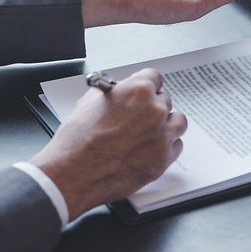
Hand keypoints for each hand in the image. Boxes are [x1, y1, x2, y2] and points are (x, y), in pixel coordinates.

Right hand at [29, 69, 186, 220]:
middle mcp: (155, 111)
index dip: (145, 85)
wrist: (73, 174)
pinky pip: (176, 146)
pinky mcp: (164, 160)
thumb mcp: (90, 102)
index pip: (154, 77)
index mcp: (138, 91)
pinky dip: (166, 146)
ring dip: (165, 124)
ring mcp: (162, 136)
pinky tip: (150, 148)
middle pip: (164, 100)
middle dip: (152, 106)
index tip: (143, 92)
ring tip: (148, 132)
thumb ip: (114, 92)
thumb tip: (121, 92)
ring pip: (177, 121)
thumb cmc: (77, 140)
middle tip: (138, 117)